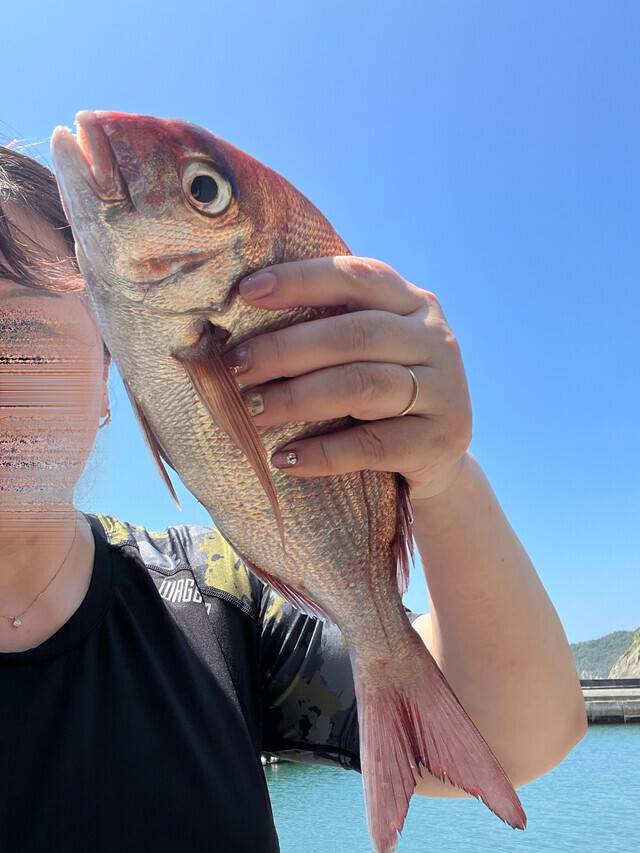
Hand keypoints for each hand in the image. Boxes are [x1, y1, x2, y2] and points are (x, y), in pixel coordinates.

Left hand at [222, 257, 471, 500]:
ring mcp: (445, 391)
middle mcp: (436, 340)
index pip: (356, 278)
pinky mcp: (439, 441)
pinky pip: (371, 445)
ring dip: (297, 398)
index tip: (246, 292)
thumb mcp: (368, 354)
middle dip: (286, 349)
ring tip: (253, 411)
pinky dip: (323, 453)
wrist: (438, 457)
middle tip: (236, 367)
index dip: (301, 281)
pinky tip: (286, 459)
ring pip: (362, 386)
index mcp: (413, 304)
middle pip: (355, 335)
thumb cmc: (382, 396)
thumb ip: (328, 330)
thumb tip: (241, 328)